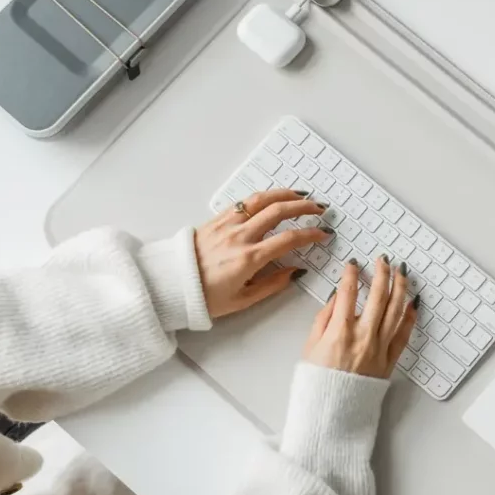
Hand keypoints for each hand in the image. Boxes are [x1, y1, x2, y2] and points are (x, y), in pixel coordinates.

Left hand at [196, 189, 329, 318]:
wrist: (171, 285)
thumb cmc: (204, 297)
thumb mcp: (243, 300)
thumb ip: (273, 284)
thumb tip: (296, 272)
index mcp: (249, 259)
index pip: (289, 239)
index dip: (311, 234)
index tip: (323, 234)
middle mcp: (240, 237)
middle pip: (279, 212)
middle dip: (304, 207)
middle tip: (319, 209)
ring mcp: (228, 224)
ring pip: (262, 200)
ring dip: (285, 195)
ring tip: (301, 196)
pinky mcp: (217, 219)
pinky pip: (245, 202)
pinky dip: (263, 196)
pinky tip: (273, 197)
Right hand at [303, 256, 417, 378]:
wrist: (332, 411)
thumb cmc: (318, 381)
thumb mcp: (310, 346)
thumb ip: (324, 318)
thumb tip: (336, 298)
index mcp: (339, 331)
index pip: (347, 292)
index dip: (350, 273)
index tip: (353, 264)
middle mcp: (363, 336)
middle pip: (377, 295)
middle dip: (381, 272)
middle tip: (383, 260)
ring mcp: (379, 347)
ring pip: (395, 310)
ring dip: (400, 287)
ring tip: (401, 272)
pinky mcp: (390, 360)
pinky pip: (404, 334)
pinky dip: (410, 316)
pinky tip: (413, 303)